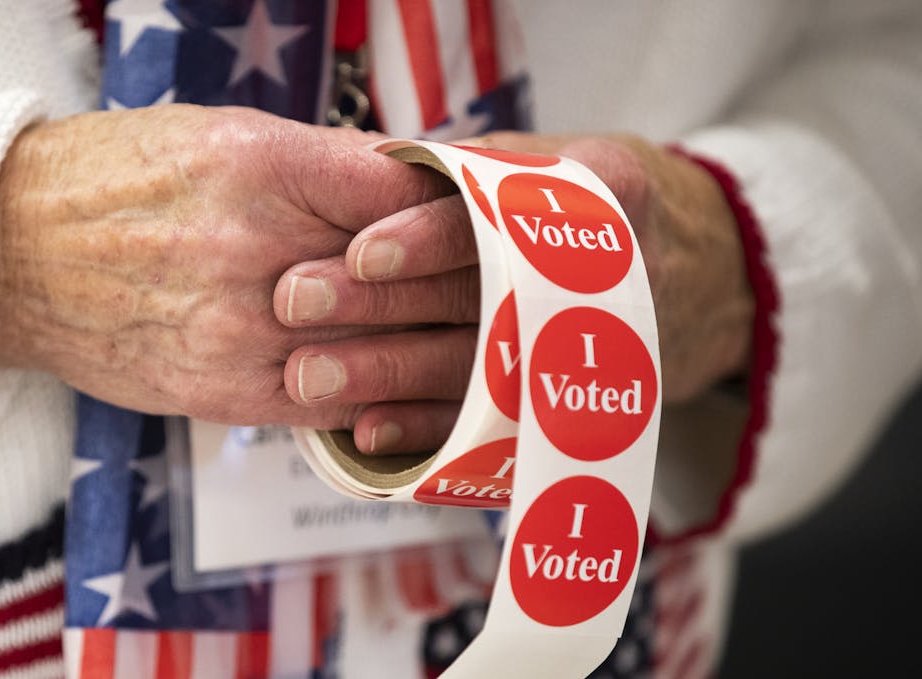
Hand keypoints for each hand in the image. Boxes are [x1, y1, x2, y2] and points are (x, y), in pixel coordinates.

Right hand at [0, 104, 449, 427]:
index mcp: (257, 164)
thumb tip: (413, 188)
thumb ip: (322, 165)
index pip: (407, 191)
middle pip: (408, 276)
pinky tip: (392, 378)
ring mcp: (235, 331)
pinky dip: (372, 391)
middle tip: (490, 278)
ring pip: (381, 350)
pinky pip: (332, 404)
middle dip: (461, 277)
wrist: (5, 253)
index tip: (473, 217)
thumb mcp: (218, 135)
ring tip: (456, 331)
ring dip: (428, 342)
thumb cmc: (112, 181)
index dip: (454, 207)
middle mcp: (250, 249)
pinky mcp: (220, 394)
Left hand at [274, 132, 754, 453]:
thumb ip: (470, 172)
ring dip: (389, 375)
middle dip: (381, 306)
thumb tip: (361, 168)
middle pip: (481, 299)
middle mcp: (606, 275)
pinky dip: (428, 431)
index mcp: (603, 192)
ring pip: (482, 372)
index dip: (428, 237)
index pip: (504, 217)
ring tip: (310, 375)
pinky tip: (367, 430)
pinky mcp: (575, 407)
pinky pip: (498, 431)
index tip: (359, 252)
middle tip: (297, 306)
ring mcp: (596, 350)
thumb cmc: (587, 205)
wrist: (703, 276)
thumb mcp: (548, 160)